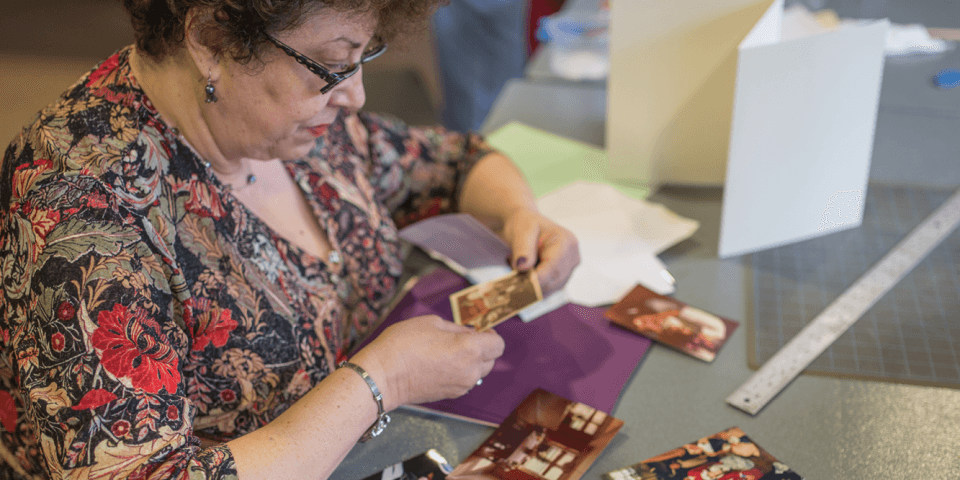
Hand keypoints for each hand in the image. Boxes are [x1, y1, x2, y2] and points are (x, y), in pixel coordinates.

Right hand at [349, 315, 503, 410]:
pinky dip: (459, 372)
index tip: (479, 329)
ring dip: (470, 361)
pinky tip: (440, 363)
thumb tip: (469, 333)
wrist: (382, 376)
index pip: (498, 344)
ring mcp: (461, 385)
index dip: (490, 334)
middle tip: (461, 338)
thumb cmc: (403, 345)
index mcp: (470, 348)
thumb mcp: (432, 323)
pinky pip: (464, 381)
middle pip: (491, 359)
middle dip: (482, 348)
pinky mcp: (450, 395)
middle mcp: (471, 370)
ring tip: (447, 351)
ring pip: (478, 372)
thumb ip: (457, 328)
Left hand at [501, 209, 579, 295]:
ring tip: (516, 265)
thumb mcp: (521, 231)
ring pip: (548, 289)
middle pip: (552, 282)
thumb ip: (522, 248)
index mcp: (566, 242)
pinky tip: (523, 271)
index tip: (517, 285)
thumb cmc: (524, 224)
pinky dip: (532, 285)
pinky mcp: (562, 277)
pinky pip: (546, 289)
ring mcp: (569, 269)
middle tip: (511, 271)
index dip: (536, 280)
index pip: (553, 269)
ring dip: (530, 284)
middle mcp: (572, 257)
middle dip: (530, 282)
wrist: (525, 225)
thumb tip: (523, 267)